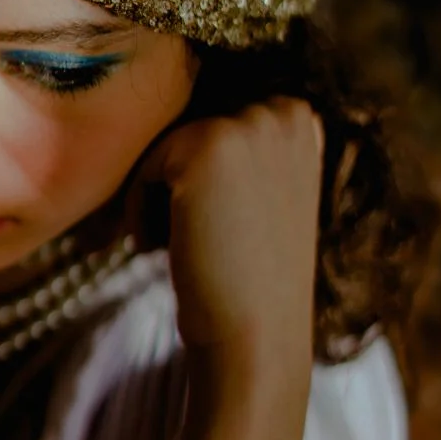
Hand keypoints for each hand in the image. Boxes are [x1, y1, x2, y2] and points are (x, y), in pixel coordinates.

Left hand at [131, 95, 323, 379]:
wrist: (256, 337)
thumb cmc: (249, 276)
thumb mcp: (262, 194)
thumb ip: (238, 147)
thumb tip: (178, 102)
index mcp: (301, 119)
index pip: (211, 124)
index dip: (200, 183)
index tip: (221, 231)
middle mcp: (282, 111)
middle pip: (185, 131)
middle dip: (177, 188)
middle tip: (200, 242)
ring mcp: (247, 122)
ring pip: (162, 149)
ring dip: (157, 200)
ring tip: (184, 246)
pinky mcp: (205, 142)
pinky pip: (144, 167)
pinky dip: (138, 210)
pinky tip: (162, 249)